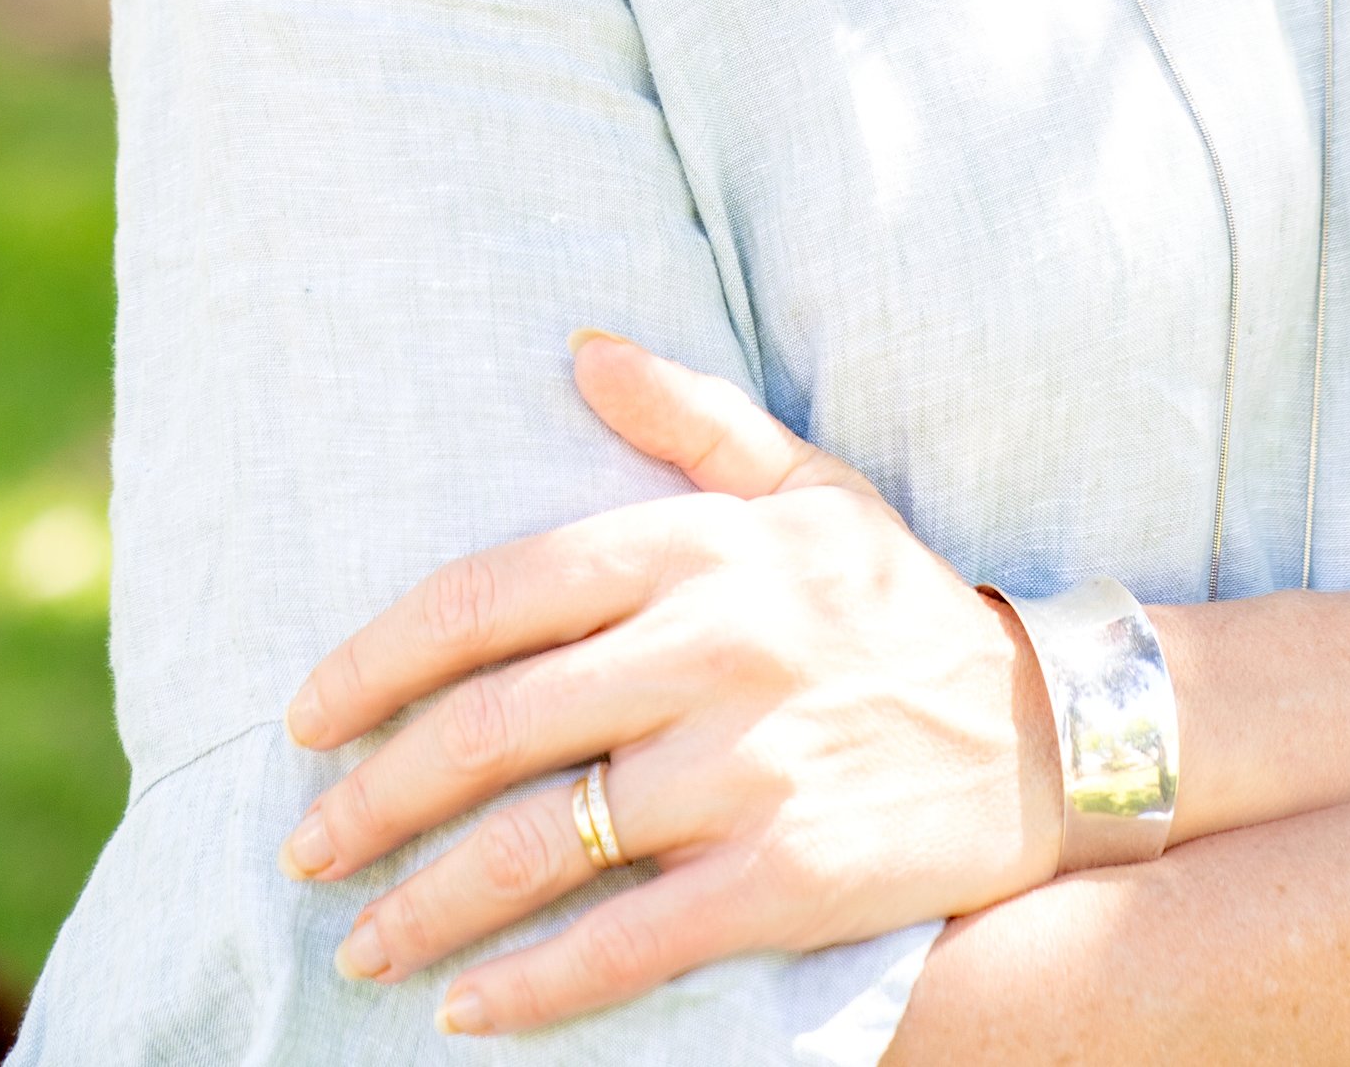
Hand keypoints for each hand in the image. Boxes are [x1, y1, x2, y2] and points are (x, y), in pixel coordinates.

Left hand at [276, 333, 1061, 1036]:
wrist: (1045, 732)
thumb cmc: (900, 604)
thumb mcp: (810, 484)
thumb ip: (690, 419)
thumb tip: (580, 349)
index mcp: (703, 550)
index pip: (496, 595)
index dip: (381, 659)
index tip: (308, 715)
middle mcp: (714, 650)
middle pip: (494, 726)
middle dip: (375, 795)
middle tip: (305, 845)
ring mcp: (747, 768)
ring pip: (540, 842)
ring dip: (427, 904)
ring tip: (358, 940)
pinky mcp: (783, 877)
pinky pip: (627, 941)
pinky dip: (534, 984)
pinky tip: (467, 1007)